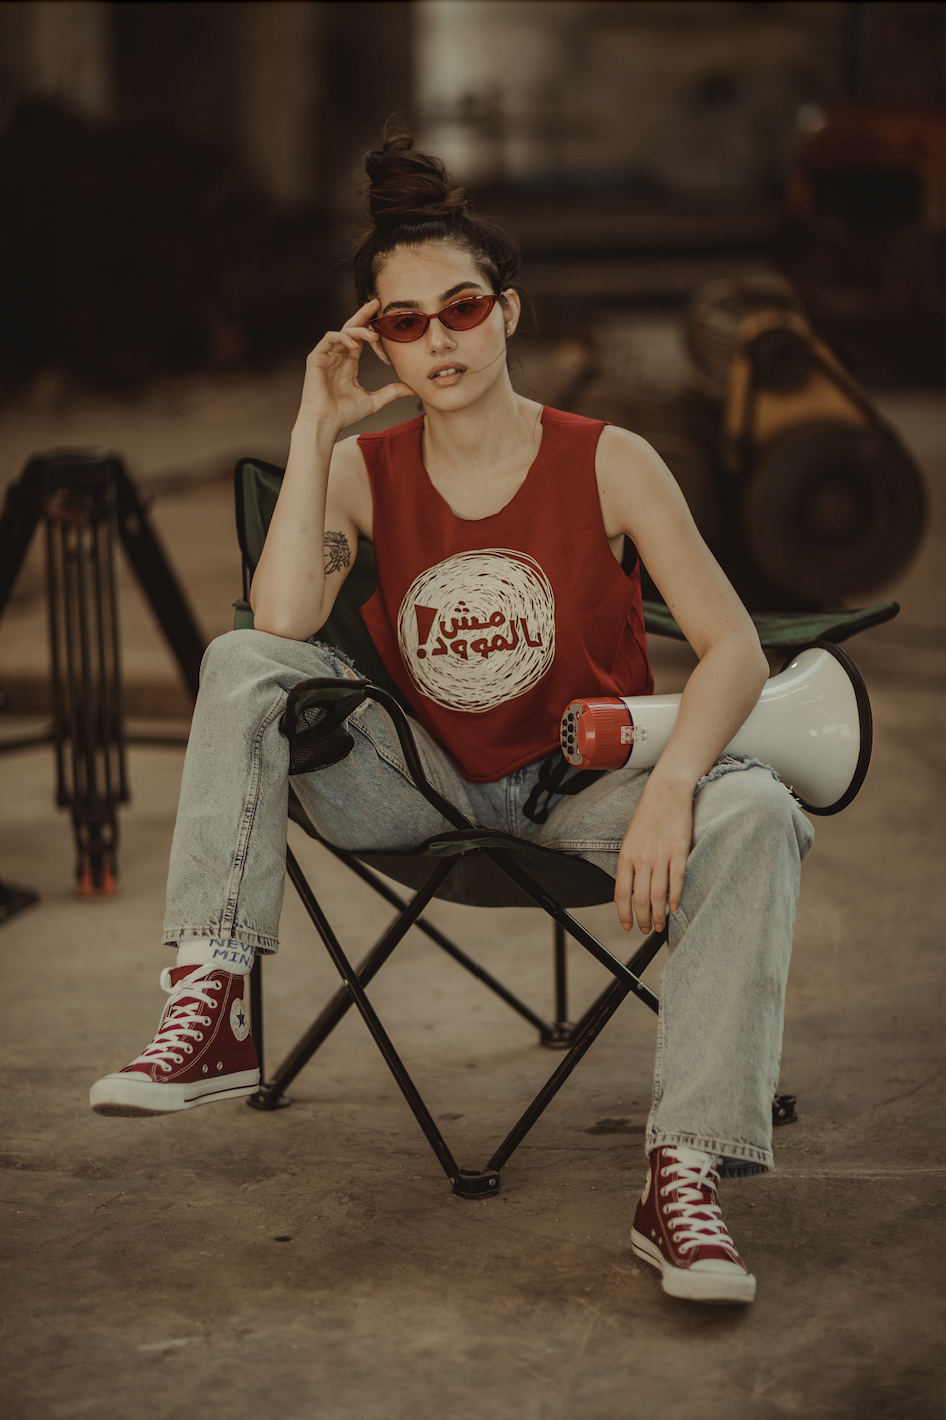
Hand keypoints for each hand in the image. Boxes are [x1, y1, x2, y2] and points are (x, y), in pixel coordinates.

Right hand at [296, 300, 413, 432]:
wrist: (325, 423)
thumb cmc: (345, 414)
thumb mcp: (374, 401)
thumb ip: (392, 392)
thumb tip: (413, 389)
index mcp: (349, 363)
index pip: (361, 338)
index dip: (371, 326)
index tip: (386, 319)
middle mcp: (338, 356)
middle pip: (351, 328)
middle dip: (364, 314)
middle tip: (377, 303)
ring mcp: (326, 355)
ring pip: (343, 331)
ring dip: (358, 330)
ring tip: (373, 336)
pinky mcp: (316, 357)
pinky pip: (330, 338)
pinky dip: (343, 338)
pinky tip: (355, 345)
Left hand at [614, 776, 693, 933]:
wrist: (666, 793)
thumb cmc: (648, 816)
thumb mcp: (630, 840)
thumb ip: (629, 864)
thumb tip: (629, 889)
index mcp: (626, 855)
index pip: (621, 893)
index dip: (624, 913)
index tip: (628, 926)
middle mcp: (641, 858)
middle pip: (640, 898)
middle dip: (642, 919)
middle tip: (645, 930)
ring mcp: (660, 855)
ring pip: (658, 894)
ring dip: (658, 914)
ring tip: (659, 925)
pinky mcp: (679, 851)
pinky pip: (676, 880)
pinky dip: (675, 897)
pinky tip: (674, 907)